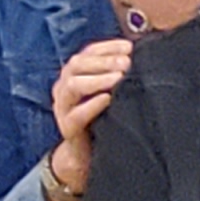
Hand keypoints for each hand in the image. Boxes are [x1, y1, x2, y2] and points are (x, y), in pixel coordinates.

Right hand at [46, 35, 135, 180]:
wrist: (84, 153)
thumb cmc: (101, 117)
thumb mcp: (108, 91)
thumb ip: (116, 74)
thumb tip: (137, 55)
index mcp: (74, 74)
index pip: (88, 52)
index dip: (108, 47)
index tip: (129, 46)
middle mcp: (64, 87)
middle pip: (77, 64)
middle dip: (104, 61)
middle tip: (126, 63)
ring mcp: (62, 107)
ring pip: (73, 85)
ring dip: (97, 79)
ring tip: (118, 78)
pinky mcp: (66, 127)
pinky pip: (76, 114)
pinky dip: (92, 105)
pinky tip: (107, 99)